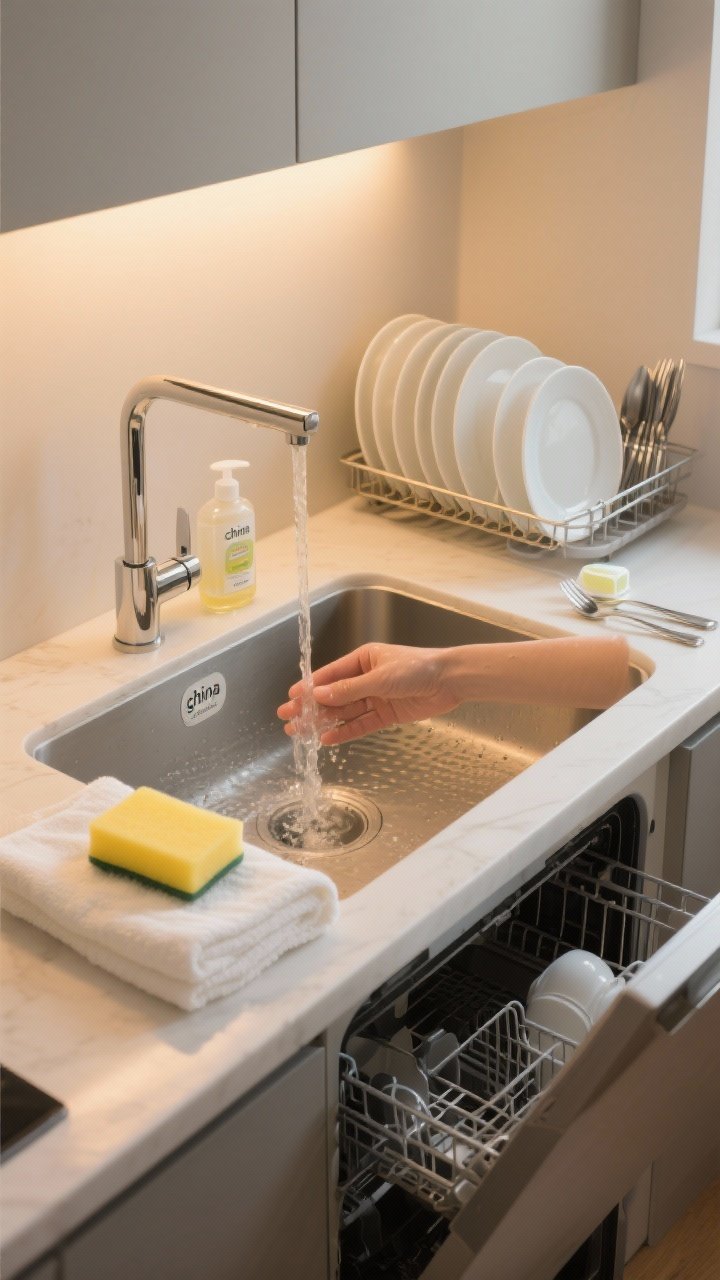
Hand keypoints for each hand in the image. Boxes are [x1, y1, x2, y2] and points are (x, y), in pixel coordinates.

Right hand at [277, 643, 458, 745]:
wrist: (450, 681)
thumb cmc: (417, 668)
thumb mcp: (380, 677)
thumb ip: (349, 689)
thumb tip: (318, 695)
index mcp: (363, 660)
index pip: (329, 675)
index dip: (309, 687)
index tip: (290, 698)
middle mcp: (366, 678)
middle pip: (333, 695)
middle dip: (310, 707)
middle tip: (288, 719)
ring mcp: (375, 697)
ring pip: (344, 711)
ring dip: (323, 721)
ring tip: (301, 733)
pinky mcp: (386, 714)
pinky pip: (361, 724)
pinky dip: (345, 731)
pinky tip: (327, 739)